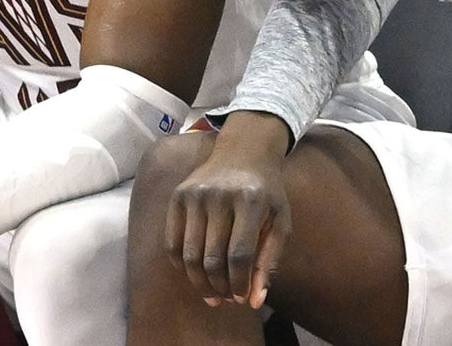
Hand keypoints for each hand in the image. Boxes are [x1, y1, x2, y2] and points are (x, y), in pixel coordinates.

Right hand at [165, 113, 292, 309]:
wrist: (244, 150)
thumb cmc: (267, 191)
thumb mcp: (280, 221)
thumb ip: (269, 261)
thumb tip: (254, 300)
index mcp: (251, 201)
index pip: (240, 256)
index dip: (240, 284)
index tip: (243, 299)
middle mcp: (219, 196)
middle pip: (213, 259)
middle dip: (220, 288)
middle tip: (227, 299)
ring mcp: (195, 195)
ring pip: (190, 255)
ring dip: (199, 283)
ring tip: (212, 294)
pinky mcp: (178, 195)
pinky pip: (172, 242)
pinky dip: (180, 265)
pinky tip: (194, 274)